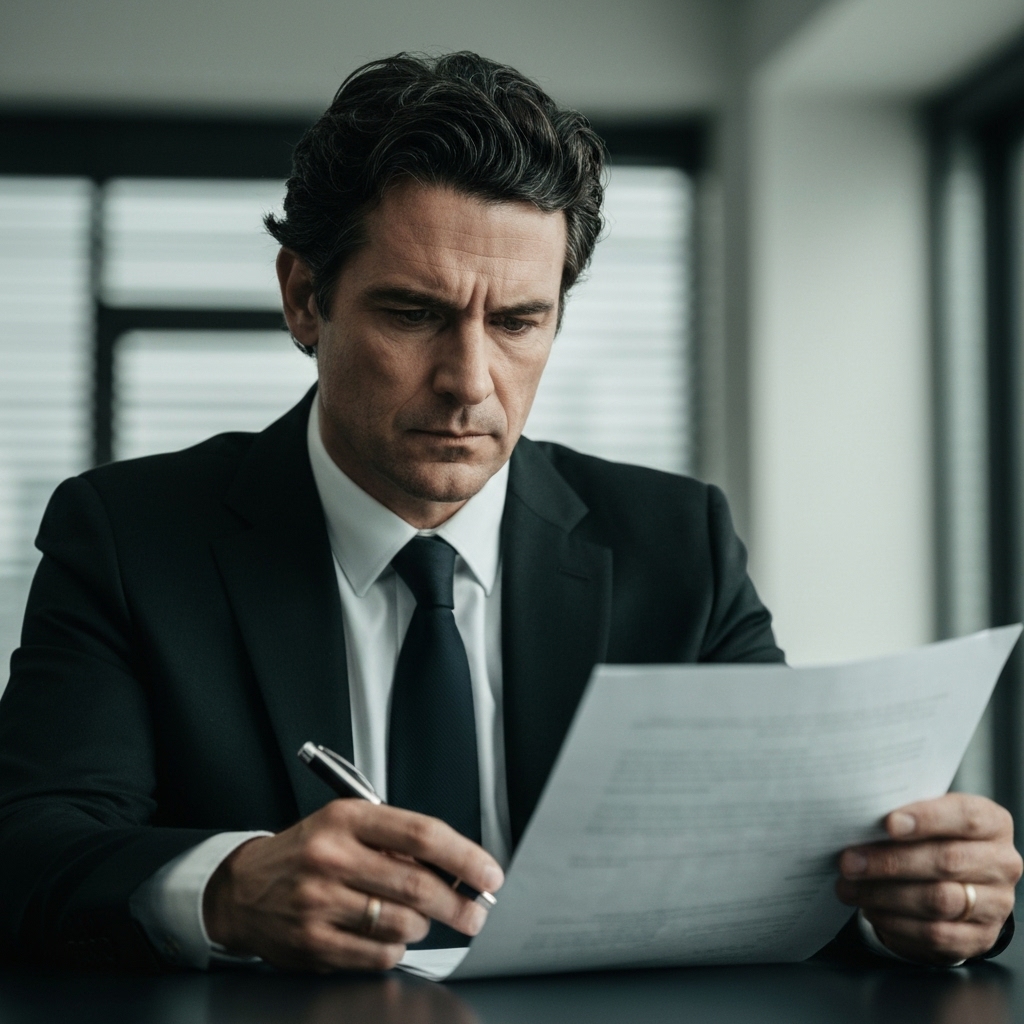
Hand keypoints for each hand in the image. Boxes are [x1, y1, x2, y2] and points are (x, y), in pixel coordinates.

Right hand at [202, 800, 503, 971]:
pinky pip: (380, 954)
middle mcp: (331, 857)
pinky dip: (396, 947)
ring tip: (419, 917)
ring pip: (403, 923)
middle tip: (476, 912)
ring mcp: (320, 902)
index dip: (464, 856)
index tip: (488, 873)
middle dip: (460, 903)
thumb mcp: (346, 826)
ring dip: (424, 925)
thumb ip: (396, 841)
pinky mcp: (313, 943)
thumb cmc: (306, 853)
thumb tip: (457, 868)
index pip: (421, 834)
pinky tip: (389, 935)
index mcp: (346, 819)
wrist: (242, 889)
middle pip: (417, 884)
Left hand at [836, 793, 1021, 964]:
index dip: (927, 818)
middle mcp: (1001, 864)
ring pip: (938, 900)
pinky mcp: (980, 937)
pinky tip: (871, 910)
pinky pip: (935, 934)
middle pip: (947, 861)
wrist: (958, 883)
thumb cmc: (934, 839)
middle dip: (890, 861)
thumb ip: (906, 816)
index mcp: (993, 824)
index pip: (966, 817)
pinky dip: (896, 922)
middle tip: (850, 862)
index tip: (888, 823)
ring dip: (885, 894)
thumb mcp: (928, 818)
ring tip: (849, 888)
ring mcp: (995, 904)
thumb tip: (859, 818)